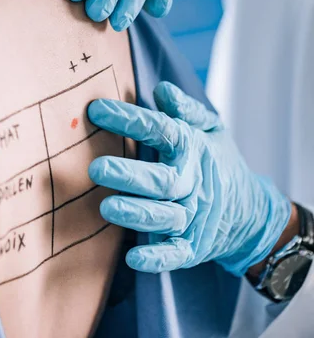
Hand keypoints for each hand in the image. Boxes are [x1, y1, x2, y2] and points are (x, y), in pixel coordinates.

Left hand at [88, 83, 290, 275]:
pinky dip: (157, 258)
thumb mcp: (211, 129)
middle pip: (161, 179)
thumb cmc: (218, 161)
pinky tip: (133, 258)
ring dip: (137, 214)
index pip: (161, 130)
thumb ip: (186, 110)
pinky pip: (176, 254)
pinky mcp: (193, 247)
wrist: (251, 211)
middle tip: (96, 168)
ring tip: (107, 208)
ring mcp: (193, 217)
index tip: (96, 110)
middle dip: (129, 175)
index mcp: (193, 149)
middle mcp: (192, 183)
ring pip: (165, 216)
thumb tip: (161, 89)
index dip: (129, 119)